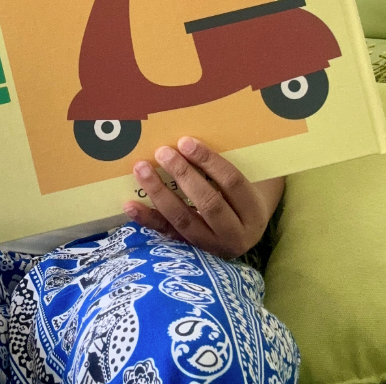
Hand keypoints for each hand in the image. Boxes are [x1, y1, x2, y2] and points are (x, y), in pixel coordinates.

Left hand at [123, 136, 283, 258]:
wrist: (244, 232)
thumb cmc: (240, 195)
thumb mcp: (246, 180)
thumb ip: (225, 163)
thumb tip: (190, 133)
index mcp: (254, 211)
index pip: (232, 182)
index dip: (209, 161)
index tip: (185, 141)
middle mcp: (236, 234)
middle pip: (208, 203)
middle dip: (183, 175)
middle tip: (162, 152)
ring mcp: (212, 246)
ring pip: (184, 220)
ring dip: (160, 193)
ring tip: (142, 169)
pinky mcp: (190, 251)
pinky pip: (166, 234)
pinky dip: (147, 219)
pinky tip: (130, 205)